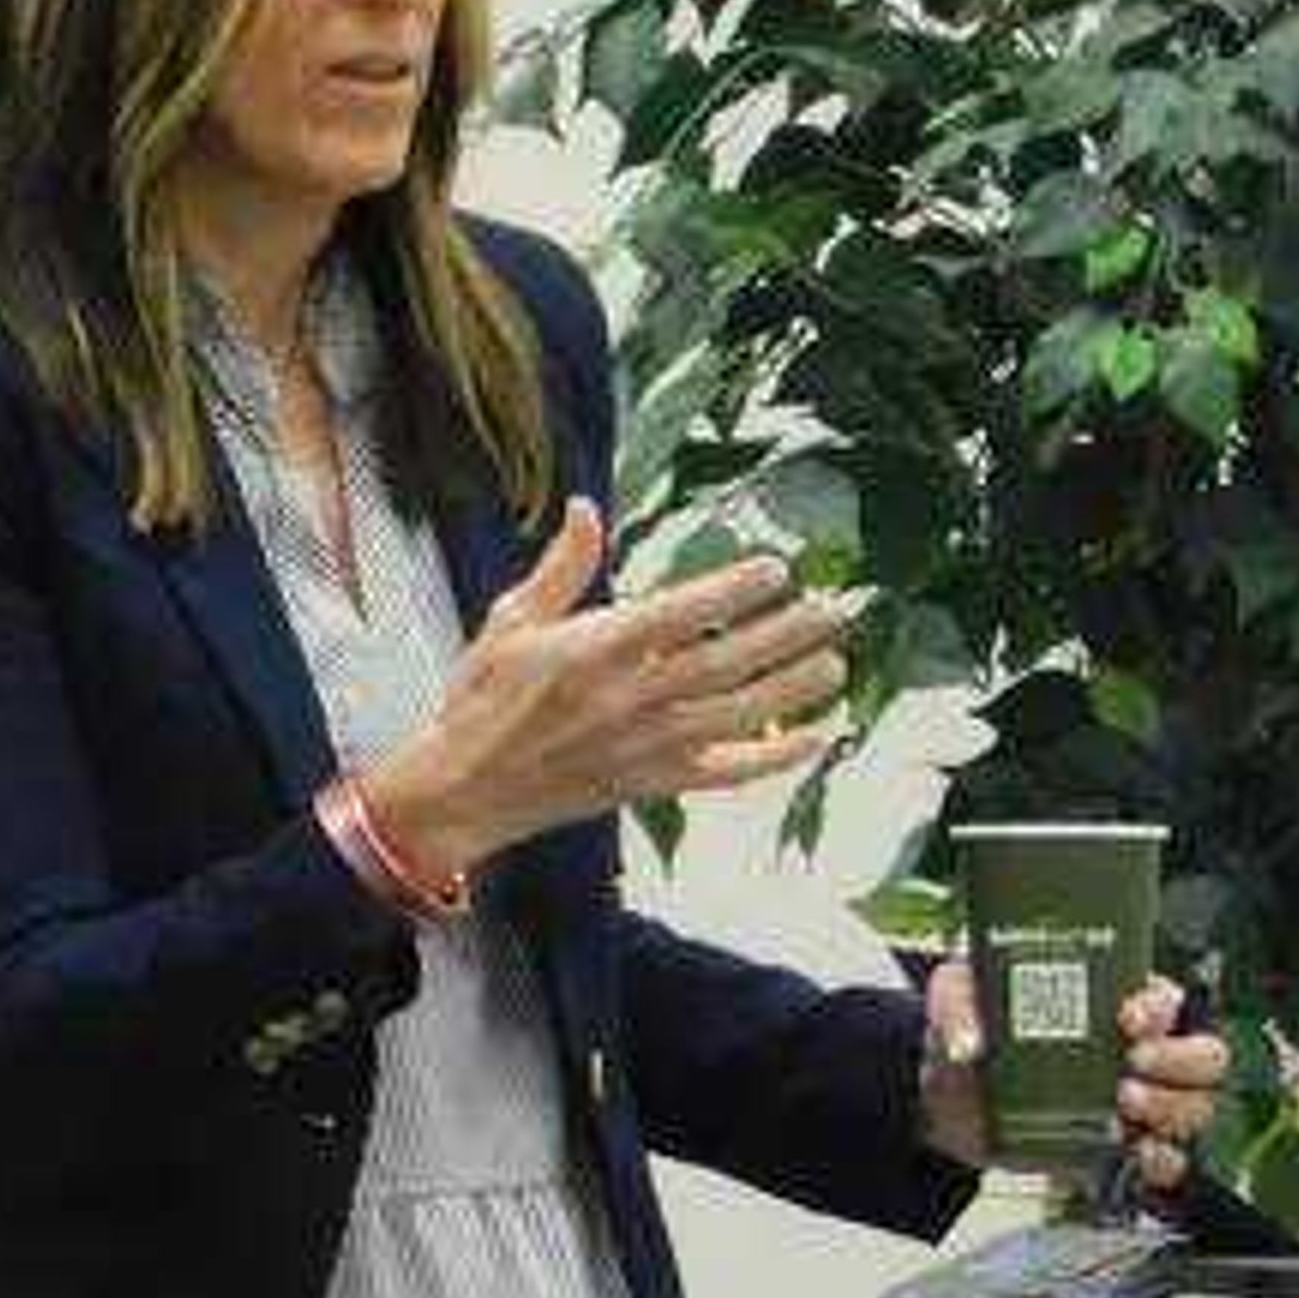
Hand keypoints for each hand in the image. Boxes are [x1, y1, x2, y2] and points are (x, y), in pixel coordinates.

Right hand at [361, 499, 847, 878]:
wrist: (462, 789)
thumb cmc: (481, 699)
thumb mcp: (510, 621)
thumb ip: (561, 568)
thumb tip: (586, 508)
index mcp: (593, 650)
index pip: (679, 615)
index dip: (732, 592)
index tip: (776, 570)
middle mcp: (627, 698)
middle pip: (723, 662)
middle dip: (784, 635)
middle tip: (835, 610)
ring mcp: (644, 745)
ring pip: (735, 715)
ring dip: (791, 690)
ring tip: (836, 663)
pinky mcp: (651, 782)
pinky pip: (727, 771)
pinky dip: (775, 758)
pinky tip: (817, 737)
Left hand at [916, 968, 1229, 1187]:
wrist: (949, 1099)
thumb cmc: (971, 1031)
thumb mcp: (955, 996)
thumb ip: (958, 1007)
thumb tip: (967, 1043)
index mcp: (1111, 999)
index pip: (1165, 997)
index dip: (1158, 1007)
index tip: (1126, 1018)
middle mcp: (1138, 1049)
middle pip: (1204, 1055)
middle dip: (1180, 1062)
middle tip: (1132, 1066)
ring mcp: (1137, 1102)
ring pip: (1195, 1107)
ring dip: (1170, 1110)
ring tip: (1121, 1105)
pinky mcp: (1121, 1149)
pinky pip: (1168, 1161)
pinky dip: (1162, 1162)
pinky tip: (1137, 1154)